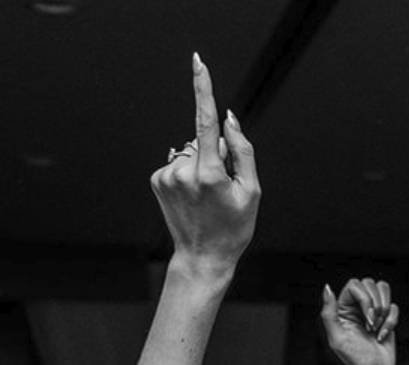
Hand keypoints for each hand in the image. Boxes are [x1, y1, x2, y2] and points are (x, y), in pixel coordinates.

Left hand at [151, 52, 258, 278]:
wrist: (203, 257)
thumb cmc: (233, 228)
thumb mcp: (251, 192)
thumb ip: (243, 151)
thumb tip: (230, 119)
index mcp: (209, 174)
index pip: (206, 121)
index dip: (203, 88)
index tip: (198, 63)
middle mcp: (184, 171)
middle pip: (204, 140)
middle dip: (216, 154)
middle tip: (222, 189)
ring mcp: (167, 175)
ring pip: (191, 151)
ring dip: (201, 164)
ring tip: (206, 196)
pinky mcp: (157, 179)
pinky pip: (179, 162)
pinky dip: (188, 173)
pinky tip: (192, 196)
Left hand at [321, 278, 398, 364]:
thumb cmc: (353, 360)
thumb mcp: (336, 338)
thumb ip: (328, 313)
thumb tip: (327, 288)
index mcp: (342, 308)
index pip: (355, 284)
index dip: (365, 299)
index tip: (367, 319)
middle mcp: (356, 306)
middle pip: (370, 283)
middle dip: (376, 305)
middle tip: (371, 326)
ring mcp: (372, 311)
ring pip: (383, 289)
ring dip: (384, 310)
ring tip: (376, 328)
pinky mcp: (386, 318)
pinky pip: (394, 307)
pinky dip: (391, 322)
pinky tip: (382, 335)